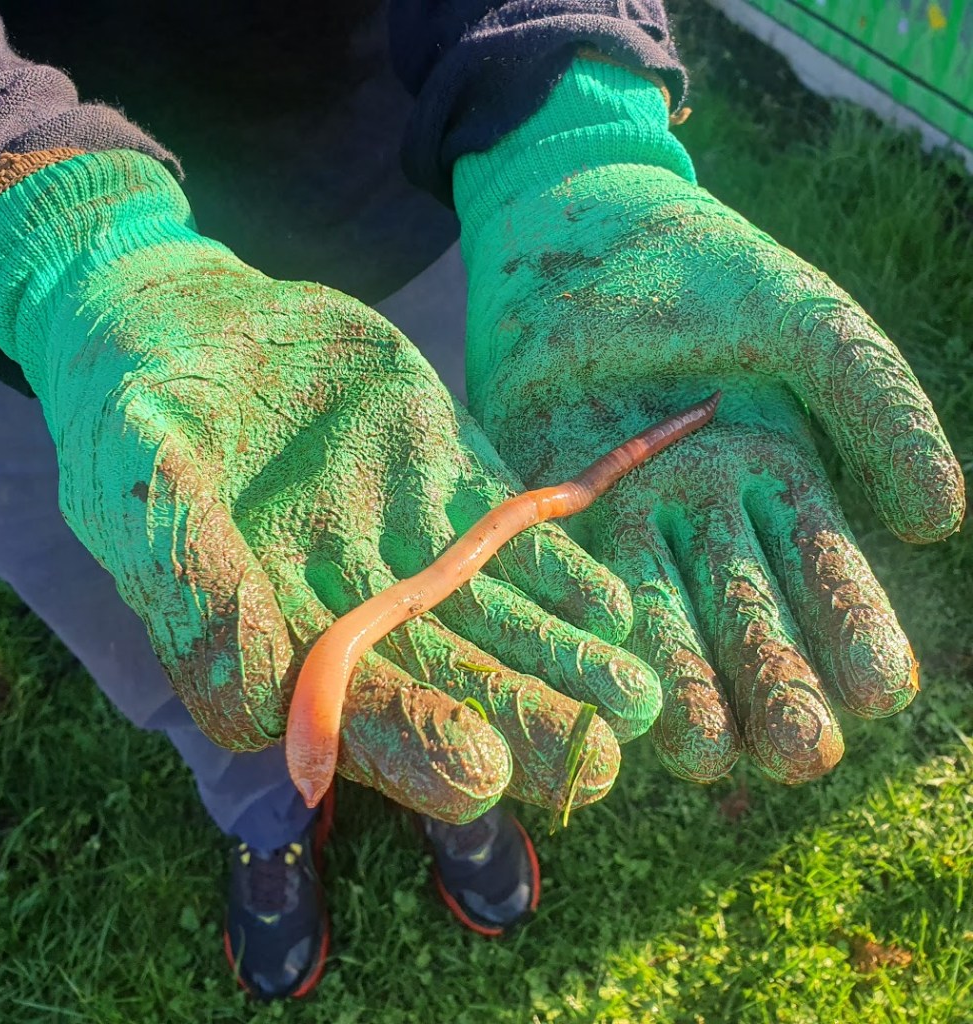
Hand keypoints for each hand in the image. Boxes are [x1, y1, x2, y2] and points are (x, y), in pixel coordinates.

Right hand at [0, 149, 664, 820]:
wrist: (182, 318)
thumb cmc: (134, 404)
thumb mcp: (140, 485)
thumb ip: (194, 591)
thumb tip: (255, 717)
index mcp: (277, 635)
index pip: (356, 713)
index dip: (417, 744)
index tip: (481, 774)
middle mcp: (355, 607)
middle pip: (450, 680)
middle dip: (522, 721)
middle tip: (596, 761)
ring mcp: (409, 544)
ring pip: (496, 616)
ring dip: (564, 660)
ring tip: (636, 696)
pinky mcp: (447, 479)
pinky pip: (512, 533)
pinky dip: (560, 569)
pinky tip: (613, 605)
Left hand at [456, 60, 964, 783]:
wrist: (573, 232)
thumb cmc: (702, 267)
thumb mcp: (807, 323)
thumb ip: (877, 405)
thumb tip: (944, 518)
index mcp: (779, 480)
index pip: (833, 581)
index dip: (860, 635)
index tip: (879, 690)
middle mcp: (708, 519)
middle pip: (755, 623)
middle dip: (782, 689)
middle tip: (800, 752)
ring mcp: (629, 520)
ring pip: (672, 626)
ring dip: (696, 694)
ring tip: (713, 755)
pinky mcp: (553, 511)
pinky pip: (583, 591)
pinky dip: (603, 644)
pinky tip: (620, 696)